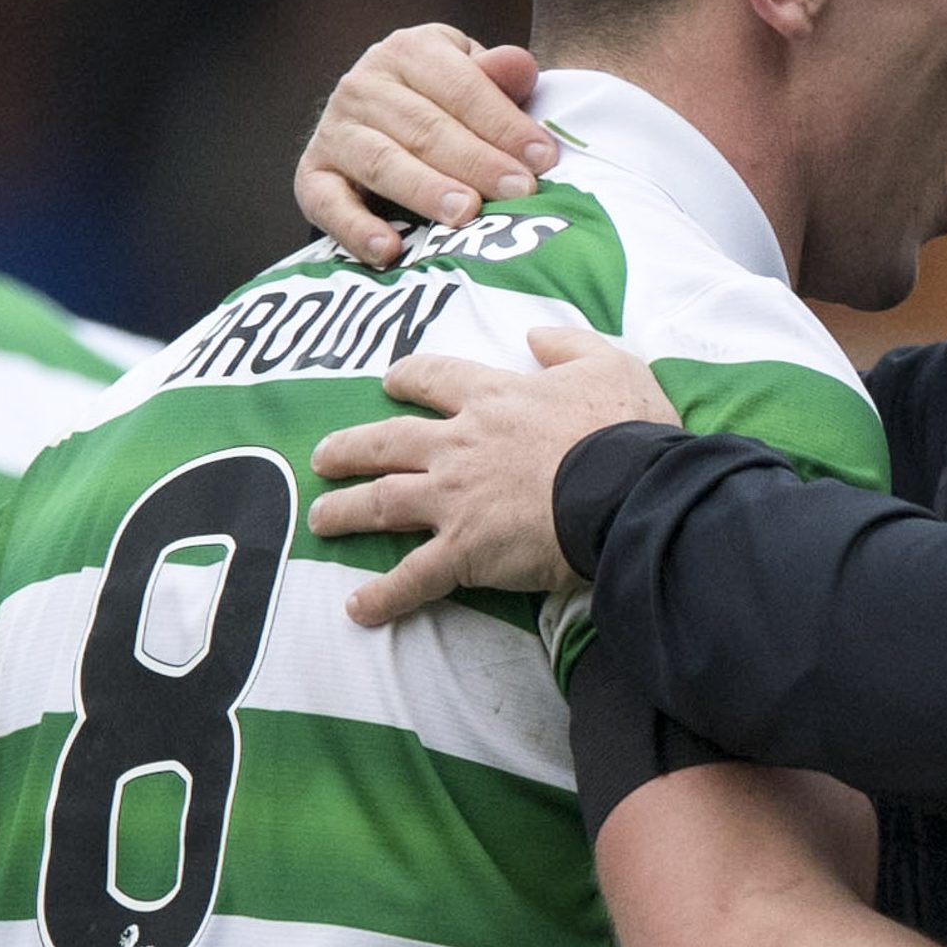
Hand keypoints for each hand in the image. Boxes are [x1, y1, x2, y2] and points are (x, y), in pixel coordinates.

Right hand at [295, 24, 555, 265]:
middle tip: (519, 192)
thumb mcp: (473, 80)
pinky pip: (329, 204)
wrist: (382, 121)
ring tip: (465, 215)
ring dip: (425, 190)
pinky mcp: (312, 174)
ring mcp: (334, 129)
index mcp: (409, 51)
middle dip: (476, 161)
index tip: (543, 159)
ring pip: (383, 161)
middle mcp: (363, 84)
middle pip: (425, 127)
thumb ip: (498, 78)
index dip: (504, 123)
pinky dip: (356, 229)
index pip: (461, 86)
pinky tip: (389, 250)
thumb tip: (521, 66)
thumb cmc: (446, 104)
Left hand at [308, 327, 678, 624]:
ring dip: (344, 511)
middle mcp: (459, 444)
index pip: (435, 378)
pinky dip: (383, 595)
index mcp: (493, 397)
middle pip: (387, 441)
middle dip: (349, 448)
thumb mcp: (609, 363)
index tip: (390, 382)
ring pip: (381, 502)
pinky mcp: (463, 550)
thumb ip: (568, 345)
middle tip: (323, 456)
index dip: (408, 378)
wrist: (627, 490)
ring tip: (319, 520)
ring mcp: (454, 498)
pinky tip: (358, 609)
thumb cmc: (625, 429)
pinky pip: (412, 577)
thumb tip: (535, 337)